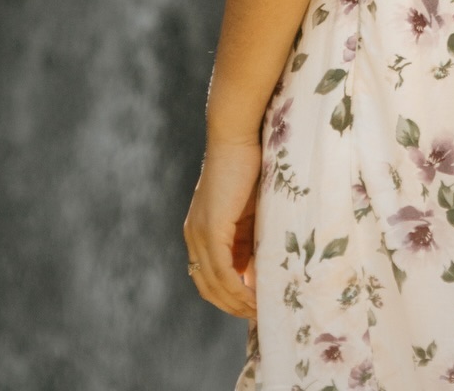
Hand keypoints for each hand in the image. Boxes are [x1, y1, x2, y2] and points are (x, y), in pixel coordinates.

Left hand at [183, 139, 260, 318]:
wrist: (237, 135)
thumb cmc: (248, 165)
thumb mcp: (249, 211)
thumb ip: (249, 237)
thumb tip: (261, 268)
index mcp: (199, 231)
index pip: (208, 277)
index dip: (228, 297)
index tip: (251, 307)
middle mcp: (193, 236)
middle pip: (207, 287)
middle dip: (232, 307)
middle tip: (257, 318)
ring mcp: (199, 234)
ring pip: (215, 285)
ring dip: (237, 303)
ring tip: (260, 312)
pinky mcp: (211, 230)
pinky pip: (223, 272)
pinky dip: (238, 290)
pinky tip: (254, 298)